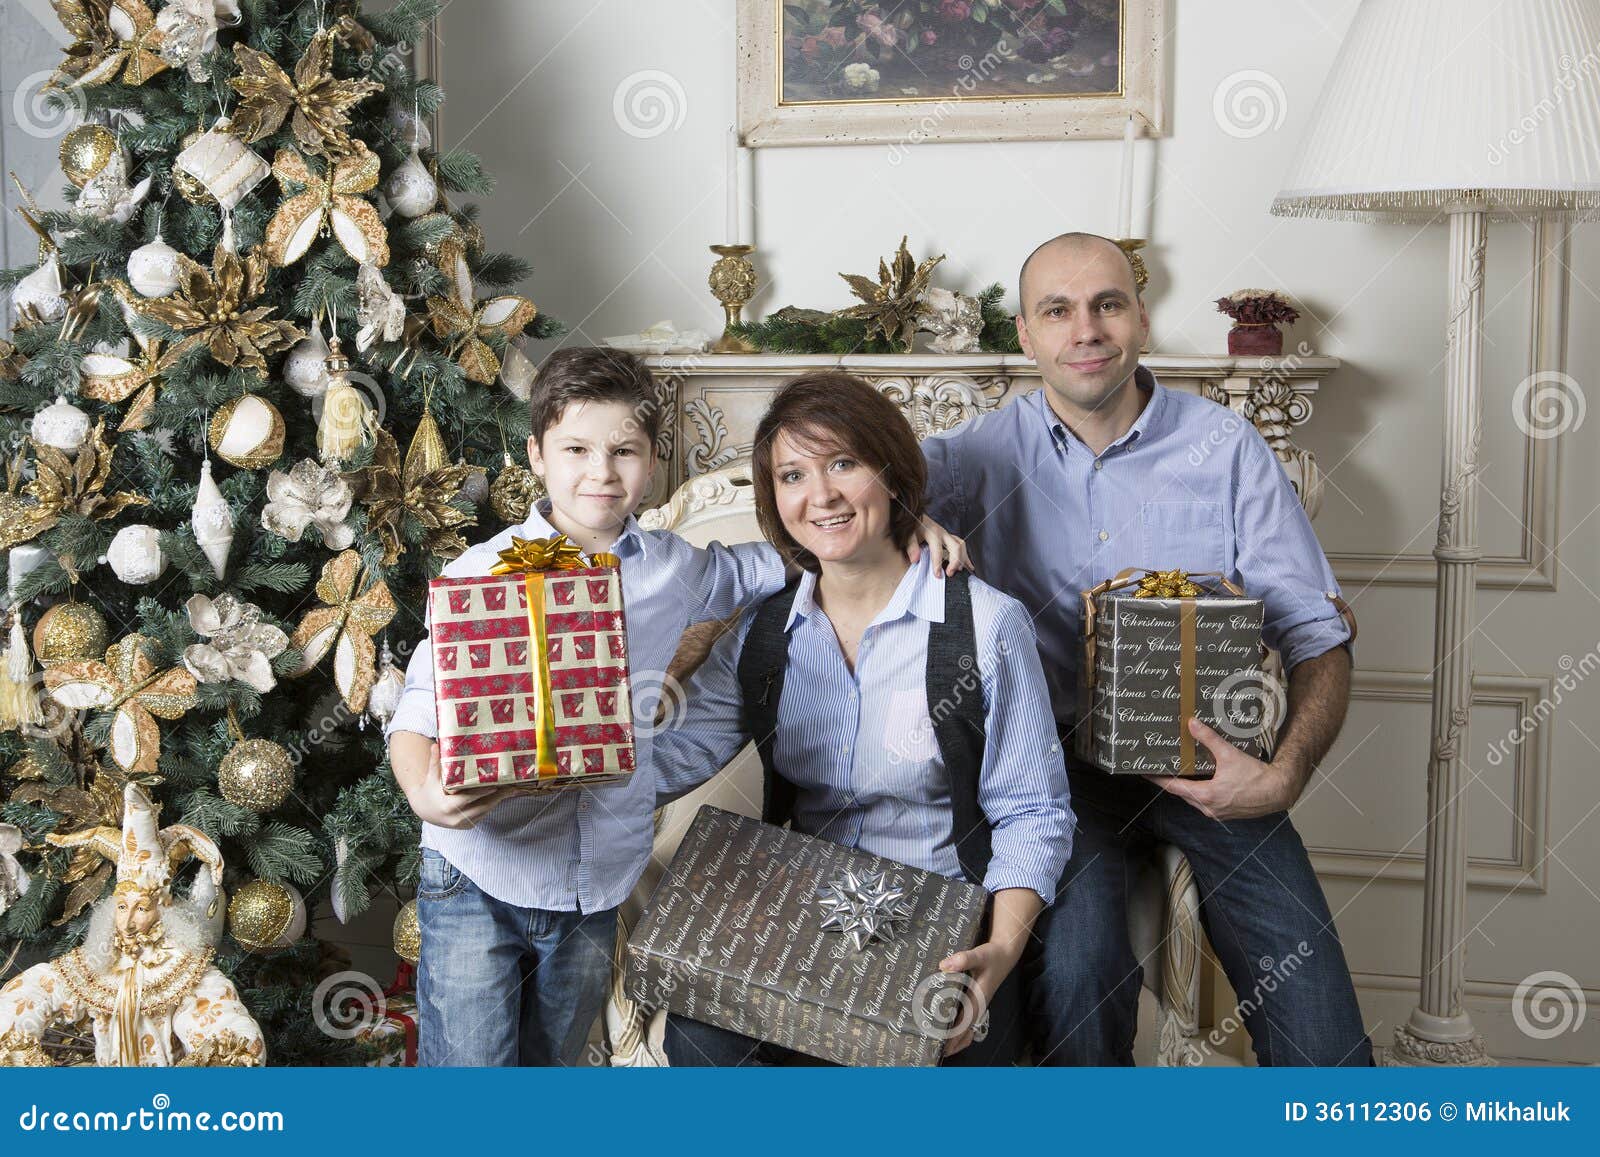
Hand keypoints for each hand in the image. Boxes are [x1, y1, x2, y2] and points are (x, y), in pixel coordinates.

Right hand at [399, 742, 518, 829]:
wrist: (424, 809)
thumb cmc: (429, 790)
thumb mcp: (431, 776)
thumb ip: (435, 761)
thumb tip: (436, 744)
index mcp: (448, 806)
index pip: (469, 798)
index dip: (483, 792)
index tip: (496, 784)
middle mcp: (456, 818)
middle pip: (482, 807)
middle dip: (498, 797)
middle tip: (511, 787)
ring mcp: (462, 823)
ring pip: (484, 812)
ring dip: (497, 801)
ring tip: (511, 790)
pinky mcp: (467, 826)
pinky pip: (482, 815)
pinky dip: (491, 806)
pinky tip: (501, 796)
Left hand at [909, 515, 970, 575]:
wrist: (916, 516)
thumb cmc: (913, 526)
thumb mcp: (909, 535)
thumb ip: (912, 547)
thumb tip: (915, 559)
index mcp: (933, 533)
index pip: (938, 550)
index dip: (938, 563)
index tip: (937, 575)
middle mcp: (943, 533)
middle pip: (955, 546)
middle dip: (955, 561)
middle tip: (949, 573)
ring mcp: (948, 535)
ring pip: (961, 545)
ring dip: (962, 558)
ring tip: (959, 570)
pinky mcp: (950, 537)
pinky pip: (961, 546)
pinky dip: (965, 556)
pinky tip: (968, 565)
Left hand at [936, 938, 1019, 1056]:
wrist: (1005, 953)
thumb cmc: (993, 956)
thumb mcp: (980, 955)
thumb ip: (964, 959)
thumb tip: (944, 966)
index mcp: (978, 1000)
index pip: (964, 1025)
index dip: (953, 1038)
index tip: (941, 1049)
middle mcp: (977, 1006)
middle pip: (965, 1033)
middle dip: (951, 1044)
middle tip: (934, 1050)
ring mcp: (976, 1004)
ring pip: (966, 1028)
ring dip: (954, 1038)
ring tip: (937, 1044)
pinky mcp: (974, 1000)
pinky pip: (965, 1020)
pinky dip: (956, 1027)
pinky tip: (944, 1026)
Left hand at [1153, 717, 1299, 820]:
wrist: (1277, 792)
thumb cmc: (1255, 777)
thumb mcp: (1229, 755)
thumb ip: (1208, 739)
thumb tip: (1192, 724)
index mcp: (1205, 795)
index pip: (1172, 787)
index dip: (1157, 779)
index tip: (1144, 773)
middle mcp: (1207, 808)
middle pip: (1181, 794)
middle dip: (1170, 782)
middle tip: (1160, 769)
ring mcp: (1216, 813)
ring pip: (1193, 799)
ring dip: (1185, 787)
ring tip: (1177, 773)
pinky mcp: (1224, 813)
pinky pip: (1204, 802)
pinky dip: (1198, 792)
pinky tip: (1200, 781)